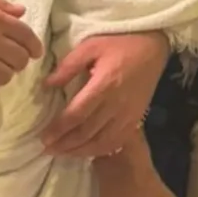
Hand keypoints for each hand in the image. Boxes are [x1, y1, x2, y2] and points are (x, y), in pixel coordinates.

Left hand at [43, 31, 171, 159]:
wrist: (153, 47)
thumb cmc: (120, 43)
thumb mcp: (91, 46)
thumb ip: (68, 66)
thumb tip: (48, 85)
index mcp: (104, 84)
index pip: (77, 114)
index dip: (59, 128)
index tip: (44, 137)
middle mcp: (117, 104)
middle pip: (87, 132)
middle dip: (65, 144)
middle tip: (47, 149)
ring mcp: (129, 114)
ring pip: (102, 141)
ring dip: (80, 151)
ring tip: (62, 153)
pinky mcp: (136, 118)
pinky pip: (117, 141)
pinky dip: (100, 150)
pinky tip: (87, 151)